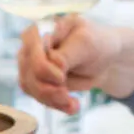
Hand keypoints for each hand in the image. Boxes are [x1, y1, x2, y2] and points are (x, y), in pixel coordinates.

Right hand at [17, 18, 133, 113]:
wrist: (105, 60)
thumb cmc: (96, 43)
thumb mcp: (86, 43)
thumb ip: (67, 54)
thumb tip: (53, 65)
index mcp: (44, 27)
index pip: (31, 48)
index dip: (41, 66)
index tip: (60, 77)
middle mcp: (34, 46)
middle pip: (28, 71)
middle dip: (47, 88)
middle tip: (66, 96)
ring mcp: (33, 65)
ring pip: (31, 87)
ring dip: (52, 99)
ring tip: (73, 104)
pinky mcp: (38, 82)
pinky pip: (40, 97)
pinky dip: (56, 105)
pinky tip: (72, 106)